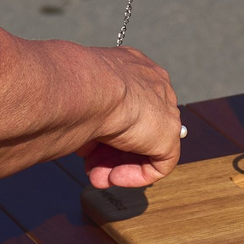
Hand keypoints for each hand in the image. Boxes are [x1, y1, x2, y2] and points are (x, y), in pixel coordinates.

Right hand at [80, 47, 179, 188]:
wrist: (88, 86)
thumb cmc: (74, 84)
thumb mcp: (80, 95)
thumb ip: (89, 111)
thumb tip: (83, 132)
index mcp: (132, 67)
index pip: (125, 104)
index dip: (104, 129)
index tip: (85, 144)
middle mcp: (153, 84)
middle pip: (135, 127)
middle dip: (109, 151)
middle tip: (89, 165)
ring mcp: (165, 108)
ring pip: (144, 146)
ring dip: (117, 165)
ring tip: (96, 176)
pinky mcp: (169, 134)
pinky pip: (159, 163)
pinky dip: (135, 175)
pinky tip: (113, 176)